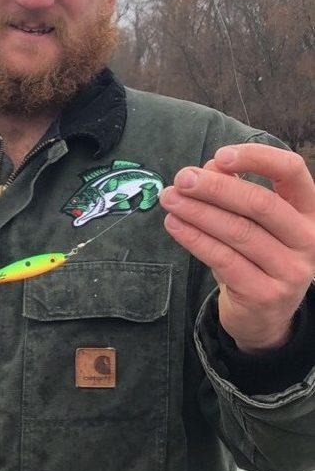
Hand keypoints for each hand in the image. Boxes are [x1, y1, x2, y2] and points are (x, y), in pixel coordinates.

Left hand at [159, 143, 314, 352]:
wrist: (261, 315)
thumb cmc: (253, 256)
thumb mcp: (249, 221)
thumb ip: (234, 190)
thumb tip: (210, 166)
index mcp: (307, 211)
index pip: (292, 172)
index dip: (258, 159)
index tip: (221, 156)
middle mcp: (307, 239)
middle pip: (261, 204)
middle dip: (216, 188)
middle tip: (182, 178)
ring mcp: (290, 270)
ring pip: (239, 232)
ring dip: (198, 212)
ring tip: (169, 199)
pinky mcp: (265, 294)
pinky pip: (224, 259)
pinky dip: (195, 239)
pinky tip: (174, 225)